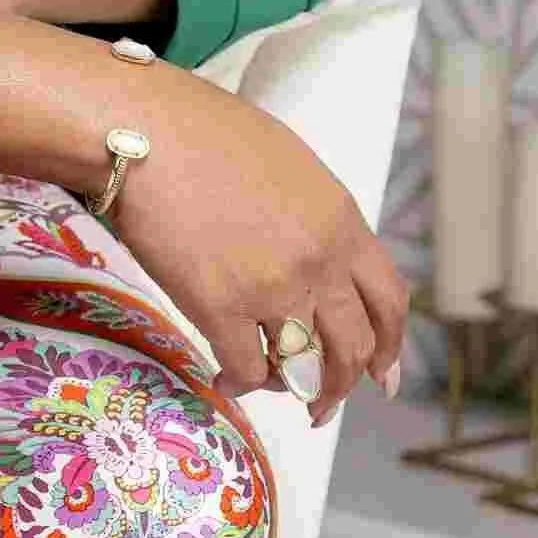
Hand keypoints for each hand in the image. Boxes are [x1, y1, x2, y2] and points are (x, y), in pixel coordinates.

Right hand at [107, 68, 407, 434]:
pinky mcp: (220, 309)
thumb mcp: (292, 167)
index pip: (389, 300)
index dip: (391, 346)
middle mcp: (318, 263)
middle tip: (323, 403)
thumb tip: (315, 265)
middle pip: (353, 347)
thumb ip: (315, 221)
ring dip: (295, 392)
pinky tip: (225, 378)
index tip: (382, 375)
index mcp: (342, 223)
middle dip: (341, 385)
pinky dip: (240, 384)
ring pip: (306, 368)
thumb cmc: (207, 135)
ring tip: (275, 392)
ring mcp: (272, 290)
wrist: (146, 134)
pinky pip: (247, 370)